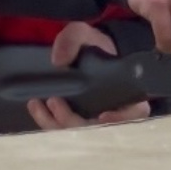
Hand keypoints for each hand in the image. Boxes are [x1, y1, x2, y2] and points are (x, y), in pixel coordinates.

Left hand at [25, 22, 150, 130]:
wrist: (85, 54)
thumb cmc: (94, 46)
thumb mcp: (86, 35)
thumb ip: (74, 38)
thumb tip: (59, 61)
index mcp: (129, 94)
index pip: (134, 114)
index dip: (120, 119)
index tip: (102, 115)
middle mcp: (114, 113)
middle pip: (98, 131)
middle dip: (73, 121)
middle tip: (54, 101)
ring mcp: (93, 123)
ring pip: (77, 135)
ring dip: (55, 124)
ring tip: (38, 104)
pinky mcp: (75, 124)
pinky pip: (62, 132)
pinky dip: (48, 122)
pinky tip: (36, 107)